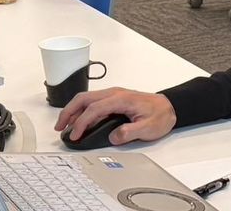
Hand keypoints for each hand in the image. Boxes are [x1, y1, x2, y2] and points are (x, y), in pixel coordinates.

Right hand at [54, 87, 176, 145]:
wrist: (170, 106)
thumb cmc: (161, 115)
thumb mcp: (148, 127)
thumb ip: (130, 132)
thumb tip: (113, 137)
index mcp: (121, 99)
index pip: (94, 109)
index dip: (81, 122)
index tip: (75, 135)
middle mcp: (115, 94)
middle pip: (84, 98)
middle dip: (68, 112)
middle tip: (59, 127)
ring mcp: (114, 95)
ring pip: (86, 99)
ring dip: (73, 110)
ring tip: (64, 125)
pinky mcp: (114, 100)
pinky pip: (93, 103)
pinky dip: (82, 111)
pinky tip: (78, 122)